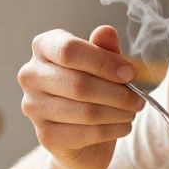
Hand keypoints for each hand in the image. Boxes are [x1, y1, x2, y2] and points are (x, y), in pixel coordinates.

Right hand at [18, 26, 144, 168]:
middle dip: (117, 93)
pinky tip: (123, 126)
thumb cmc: (91, 89)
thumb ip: (104, 48)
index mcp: (43, 47)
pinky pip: (87, 133)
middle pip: (79, 84)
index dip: (104, 62)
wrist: (79, 135)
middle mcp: (31, 75)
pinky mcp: (46, 136)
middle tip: (138, 99)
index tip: (130, 72)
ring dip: (118, 113)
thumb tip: (106, 32)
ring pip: (86, 111)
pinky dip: (113, 130)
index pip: (69, 50)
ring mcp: (34, 107)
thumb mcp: (102, 64)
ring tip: (132, 111)